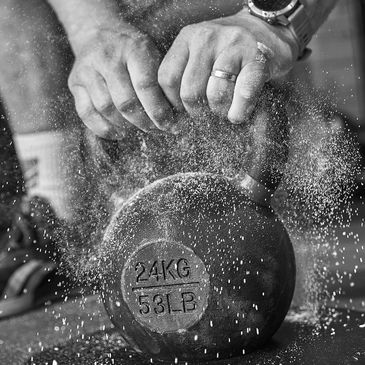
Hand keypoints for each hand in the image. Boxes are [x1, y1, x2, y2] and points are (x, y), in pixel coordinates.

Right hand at [68, 23, 174, 138]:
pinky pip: (86, 113)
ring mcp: (87, 69)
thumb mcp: (152, 54)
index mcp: (134, 48)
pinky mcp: (74, 82)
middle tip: (154, 129)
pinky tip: (118, 133)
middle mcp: (107, 57)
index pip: (146, 86)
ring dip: (125, 126)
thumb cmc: (133, 51)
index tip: (169, 125)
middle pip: (125, 101)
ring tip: (138, 128)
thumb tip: (176, 117)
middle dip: (143, 122)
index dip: (158, 111)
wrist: (98, 31)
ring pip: (106, 108)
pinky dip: (103, 128)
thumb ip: (162, 82)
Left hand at [158, 10, 298, 122]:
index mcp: (187, 38)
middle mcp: (207, 37)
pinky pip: (243, 93)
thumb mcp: (199, 58)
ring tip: (224, 111)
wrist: (267, 34)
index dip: (172, 105)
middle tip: (208, 113)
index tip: (181, 115)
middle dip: (198, 112)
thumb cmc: (226, 57)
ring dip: (219, 112)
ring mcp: (233, 45)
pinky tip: (237, 115)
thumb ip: (182, 78)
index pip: (167, 79)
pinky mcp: (257, 58)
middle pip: (190, 92)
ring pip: (215, 95)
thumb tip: (168, 119)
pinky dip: (239, 111)